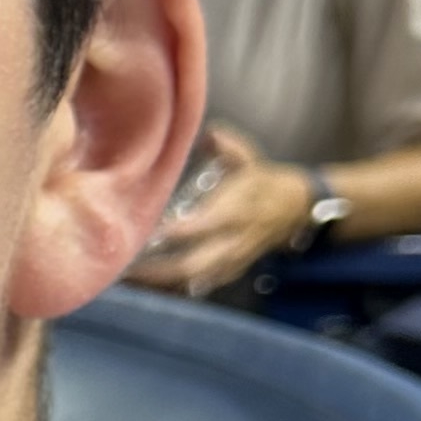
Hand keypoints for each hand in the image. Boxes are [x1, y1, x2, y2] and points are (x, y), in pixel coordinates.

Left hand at [128, 123, 317, 294]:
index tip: (152, 232)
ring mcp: (232, 259)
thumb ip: (228, 147)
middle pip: (196, 263)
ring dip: (160, 282)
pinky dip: (172, 288)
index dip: (182, 231)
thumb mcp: (248, 158)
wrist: (294, 209)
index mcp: (239, 209)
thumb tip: (210, 133)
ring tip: (128, 278)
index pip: (209, 224)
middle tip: (126, 265)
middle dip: (159, 269)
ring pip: (194, 279)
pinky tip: (145, 285)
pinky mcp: (229, 270)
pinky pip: (199, 285)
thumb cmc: (261, 180)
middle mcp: (235, 239)